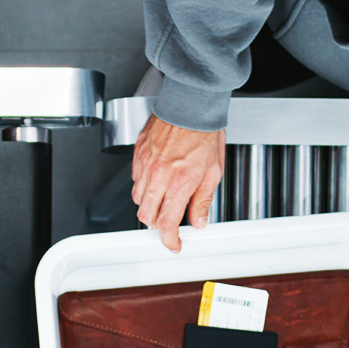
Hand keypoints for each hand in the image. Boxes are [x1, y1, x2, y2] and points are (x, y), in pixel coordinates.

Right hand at [131, 114, 225, 253]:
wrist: (191, 104)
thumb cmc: (204, 132)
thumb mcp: (213, 171)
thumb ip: (203, 200)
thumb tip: (199, 220)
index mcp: (180, 182)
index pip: (167, 222)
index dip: (169, 239)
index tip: (173, 243)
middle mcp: (159, 175)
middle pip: (146, 216)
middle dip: (157, 225)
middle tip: (168, 223)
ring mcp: (145, 165)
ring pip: (138, 200)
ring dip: (150, 205)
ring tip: (164, 197)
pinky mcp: (138, 155)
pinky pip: (135, 180)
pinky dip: (144, 186)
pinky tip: (157, 179)